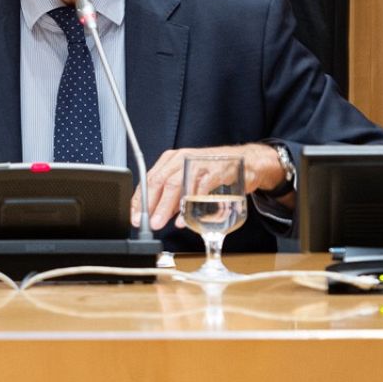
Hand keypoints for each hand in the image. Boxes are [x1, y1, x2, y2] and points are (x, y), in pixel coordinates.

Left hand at [133, 143, 277, 231]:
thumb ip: (173, 197)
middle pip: (160, 182)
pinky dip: (190, 205)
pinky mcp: (215, 170)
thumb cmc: (214, 171)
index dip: (139, 200)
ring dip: (165, 207)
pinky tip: (184, 219)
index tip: (135, 217)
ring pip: (176, 184)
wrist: (247, 161)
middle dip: (150, 205)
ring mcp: (198, 163)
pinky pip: (199, 189)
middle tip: (146, 223)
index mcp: (171, 160)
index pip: (149, 180)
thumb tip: (156, 215)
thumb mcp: (188, 181)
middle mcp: (182, 158)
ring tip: (159, 222)